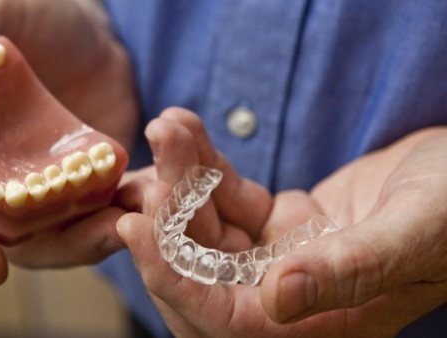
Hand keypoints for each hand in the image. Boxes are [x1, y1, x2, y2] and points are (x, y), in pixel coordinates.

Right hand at [0, 0, 139, 283]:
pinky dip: (131, 211)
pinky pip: (109, 212)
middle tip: (99, 235)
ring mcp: (51, 194)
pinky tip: (155, 200)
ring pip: (70, 234)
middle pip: (18, 240)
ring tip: (132, 220)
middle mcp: (2, 188)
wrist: (90, 35)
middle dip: (59, 245)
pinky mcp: (92, 190)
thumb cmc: (34, 23)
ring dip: (101, 235)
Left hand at [117, 107, 446, 336]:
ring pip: (211, 229)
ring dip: (183, 181)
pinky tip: (188, 131)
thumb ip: (354, 268)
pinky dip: (207, 166)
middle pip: (205, 274)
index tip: (138, 230)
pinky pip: (230, 199)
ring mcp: (284, 260)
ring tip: (169, 128)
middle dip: (169, 225)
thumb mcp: (419, 232)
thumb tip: (279, 297)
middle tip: (151, 173)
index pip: (229, 321)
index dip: (175, 282)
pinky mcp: (282, 224)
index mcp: (327, 324)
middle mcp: (295, 298)